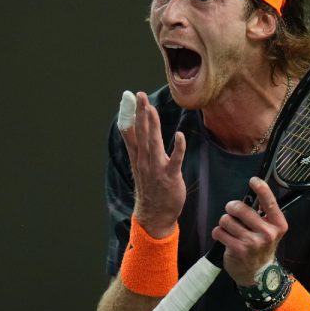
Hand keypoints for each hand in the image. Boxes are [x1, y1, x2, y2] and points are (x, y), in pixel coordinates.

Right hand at [120, 91, 186, 237]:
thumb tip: (131, 127)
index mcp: (138, 157)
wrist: (155, 215)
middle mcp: (144, 161)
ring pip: (153, 143)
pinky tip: (180, 135)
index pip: (132, 132)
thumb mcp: (140, 165)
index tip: (129, 97)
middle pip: (141, 133)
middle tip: (140, 95)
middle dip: (140, 114)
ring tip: (151, 109)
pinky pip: (175, 160)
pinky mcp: (170, 176)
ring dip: (153, 125)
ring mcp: (157, 168)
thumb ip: (136, 146)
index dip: (131, 114)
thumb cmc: (151, 187)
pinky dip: (178, 148)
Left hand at [212, 177, 288, 285]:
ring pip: (227, 220)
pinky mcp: (238, 250)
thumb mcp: (271, 229)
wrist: (258, 273)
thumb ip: (264, 213)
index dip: (261, 188)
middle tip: (232, 210)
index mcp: (278, 224)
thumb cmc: (262, 245)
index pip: (270, 202)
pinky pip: (219, 232)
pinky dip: (218, 232)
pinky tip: (225, 236)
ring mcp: (252, 243)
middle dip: (232, 207)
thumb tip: (254, 192)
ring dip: (224, 221)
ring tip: (229, 227)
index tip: (253, 180)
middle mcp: (267, 233)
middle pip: (241, 209)